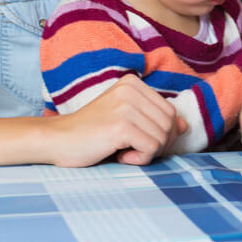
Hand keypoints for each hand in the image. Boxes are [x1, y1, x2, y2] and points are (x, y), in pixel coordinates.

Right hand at [45, 74, 185, 166]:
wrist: (57, 140)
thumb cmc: (92, 132)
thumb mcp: (126, 120)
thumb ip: (154, 119)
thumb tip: (184, 125)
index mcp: (133, 83)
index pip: (170, 111)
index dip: (162, 133)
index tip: (139, 140)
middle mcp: (132, 89)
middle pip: (170, 124)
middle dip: (158, 144)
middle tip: (134, 149)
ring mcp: (126, 106)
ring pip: (163, 137)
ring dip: (147, 153)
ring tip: (124, 150)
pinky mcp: (121, 125)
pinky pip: (151, 149)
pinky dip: (139, 159)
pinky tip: (120, 155)